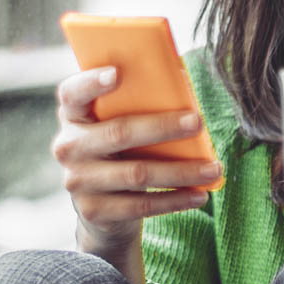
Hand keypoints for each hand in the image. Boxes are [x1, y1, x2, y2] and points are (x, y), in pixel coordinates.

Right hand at [51, 66, 220, 253]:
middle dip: (163, 127)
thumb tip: (181, 83)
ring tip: (214, 168)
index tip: (117, 73)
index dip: (91, 82)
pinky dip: (175, 200)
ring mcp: (78, 181)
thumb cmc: (121, 151)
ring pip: (137, 173)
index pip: (72, 93)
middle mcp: (69, 147)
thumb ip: (137, 103)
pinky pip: (141, 205)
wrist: (102, 209)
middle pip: (119, 133)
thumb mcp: (119, 124)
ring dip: (181, 171)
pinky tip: (199, 194)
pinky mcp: (94, 210)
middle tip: (198, 123)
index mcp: (73, 115)